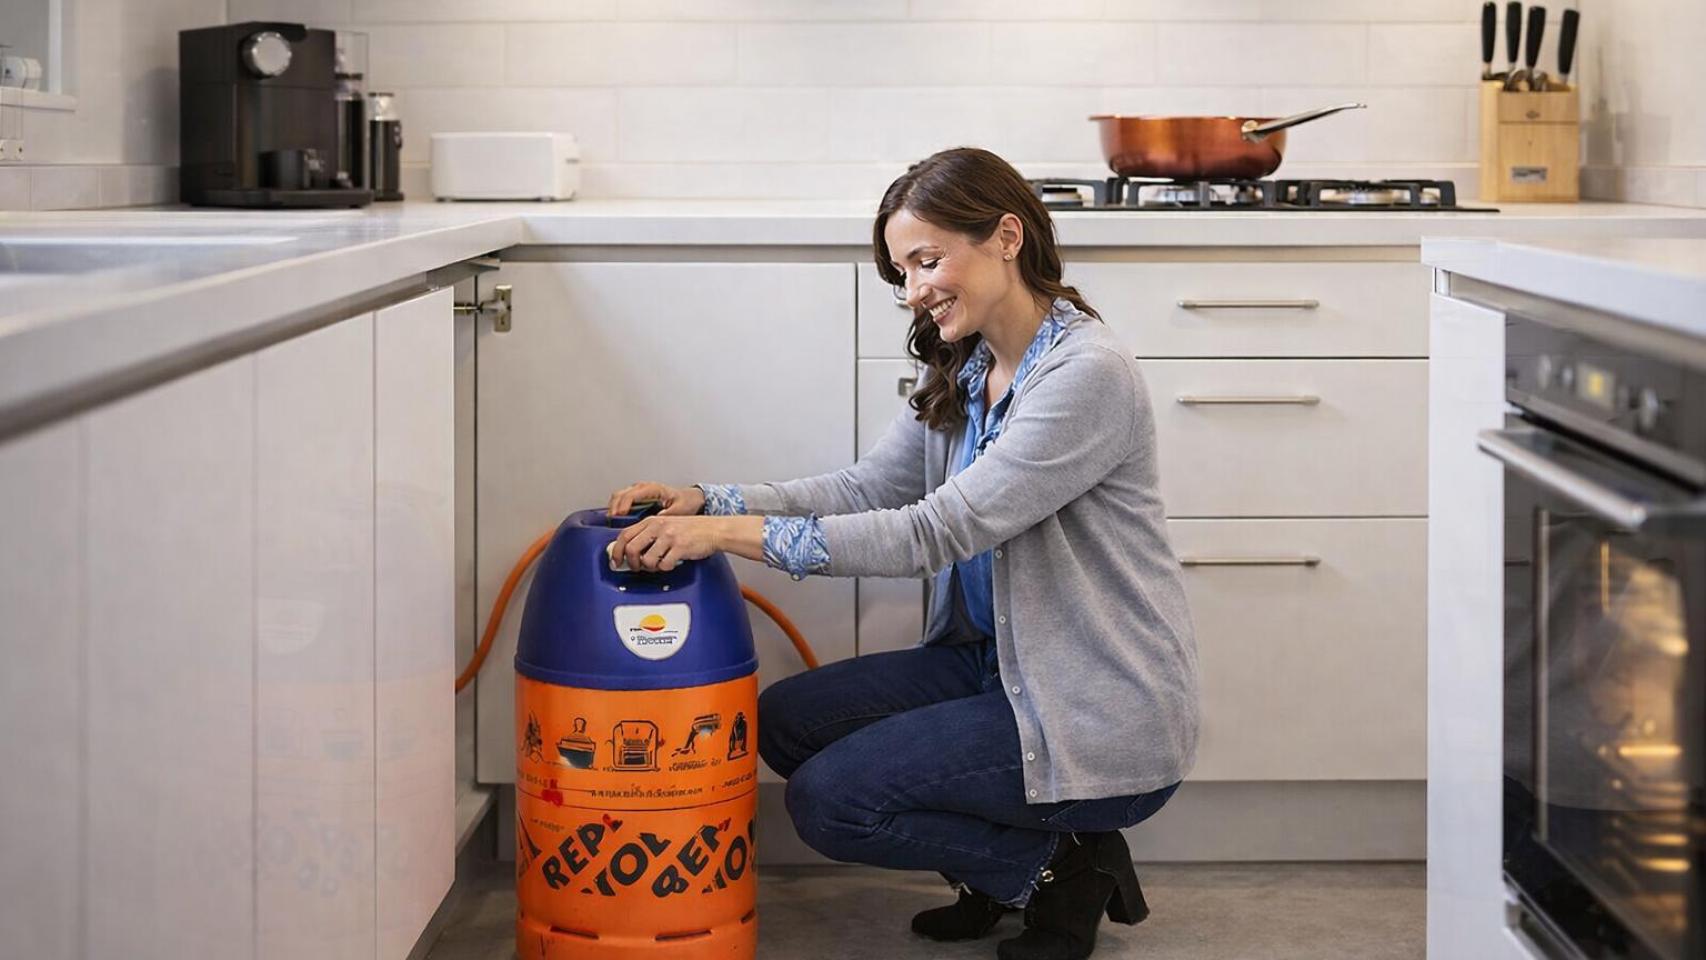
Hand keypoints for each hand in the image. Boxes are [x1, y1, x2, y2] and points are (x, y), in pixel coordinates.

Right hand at [607, 481, 705, 518]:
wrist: (690, 499)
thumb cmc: (685, 502)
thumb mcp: (679, 509)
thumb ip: (667, 515)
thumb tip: (655, 521)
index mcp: (653, 489)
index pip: (632, 495)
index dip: (623, 505)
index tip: (620, 516)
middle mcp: (643, 488)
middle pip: (621, 494)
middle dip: (614, 508)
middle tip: (612, 522)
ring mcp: (638, 492)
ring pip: (618, 496)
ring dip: (613, 508)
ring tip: (612, 523)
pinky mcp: (637, 497)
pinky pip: (621, 500)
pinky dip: (616, 509)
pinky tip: (617, 520)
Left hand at [610, 515, 728, 572]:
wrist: (714, 530)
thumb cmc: (691, 529)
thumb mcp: (666, 525)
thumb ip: (648, 534)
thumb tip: (630, 550)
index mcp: (652, 521)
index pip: (625, 535)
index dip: (617, 551)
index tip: (616, 561)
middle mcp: (658, 526)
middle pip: (632, 548)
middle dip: (632, 563)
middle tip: (637, 568)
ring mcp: (669, 536)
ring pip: (647, 560)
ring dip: (651, 567)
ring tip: (659, 565)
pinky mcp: (680, 547)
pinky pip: (664, 565)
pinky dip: (666, 568)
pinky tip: (671, 563)